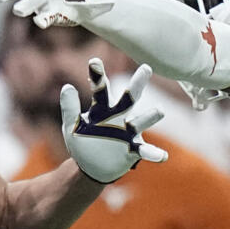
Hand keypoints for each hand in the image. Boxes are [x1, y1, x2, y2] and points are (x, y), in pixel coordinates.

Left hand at [61, 59, 166, 183]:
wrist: (91, 167)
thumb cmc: (82, 141)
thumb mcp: (71, 125)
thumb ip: (69, 108)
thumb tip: (67, 86)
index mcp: (101, 109)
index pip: (100, 90)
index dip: (97, 76)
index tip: (93, 61)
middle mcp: (118, 117)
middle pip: (128, 98)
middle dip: (136, 84)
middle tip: (146, 68)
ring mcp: (127, 133)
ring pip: (141, 122)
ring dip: (149, 117)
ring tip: (160, 111)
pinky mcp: (133, 151)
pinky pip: (145, 151)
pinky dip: (154, 153)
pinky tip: (162, 156)